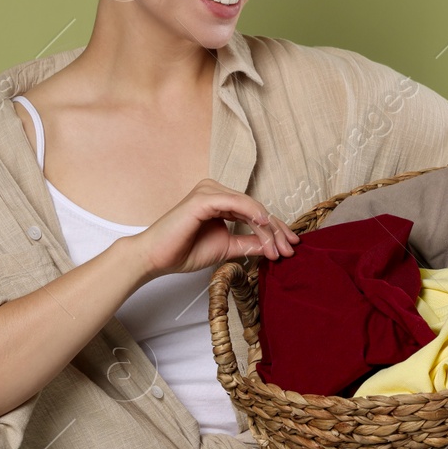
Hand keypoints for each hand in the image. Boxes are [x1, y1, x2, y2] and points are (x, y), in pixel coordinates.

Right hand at [129, 178, 299, 278]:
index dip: (276, 229)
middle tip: (291, 249)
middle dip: (276, 230)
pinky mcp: (203, 197)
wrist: (156, 257)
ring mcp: (209, 191)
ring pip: (250, 206)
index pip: (255, 213)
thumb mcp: (226, 247)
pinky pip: (236, 202)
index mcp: (220, 201)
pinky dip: (252, 212)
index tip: (291, 247)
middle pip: (256, 208)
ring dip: (268, 227)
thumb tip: (272, 246)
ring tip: (279, 247)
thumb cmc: (183, 251)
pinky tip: (265, 224)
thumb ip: (248, 244)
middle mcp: (216, 191)